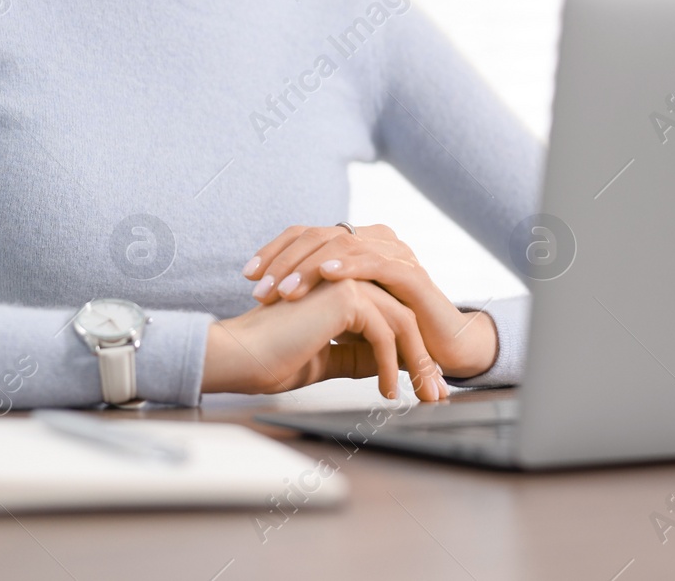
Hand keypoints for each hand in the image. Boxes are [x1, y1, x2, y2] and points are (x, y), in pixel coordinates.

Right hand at [202, 278, 447, 401]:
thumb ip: (354, 356)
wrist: (238, 356)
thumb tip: (384, 365)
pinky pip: (385, 333)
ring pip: (401, 322)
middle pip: (403, 316)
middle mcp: (347, 278)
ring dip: (417, 363)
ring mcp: (347, 282)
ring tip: (423, 396)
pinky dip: (390, 365)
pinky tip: (386, 392)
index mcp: (341, 289)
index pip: (390, 317)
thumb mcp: (325, 359)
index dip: (410, 352)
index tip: (424, 385)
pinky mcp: (345, 295)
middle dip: (423, 358)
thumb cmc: (270, 357)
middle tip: (436, 393)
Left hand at [242, 224, 498, 379]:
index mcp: (357, 243)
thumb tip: (269, 298)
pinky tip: (326, 274)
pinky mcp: (412, 274)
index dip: (275, 250)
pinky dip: (348, 265)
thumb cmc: (389, 331)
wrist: (441, 349)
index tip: (248, 275)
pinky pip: (375, 263)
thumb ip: (316, 297)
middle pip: (320, 235)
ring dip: (309, 267)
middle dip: (285, 261)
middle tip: (260, 289)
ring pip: (344, 246)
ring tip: (284, 289)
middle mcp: (376, 240)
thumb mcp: (344, 312)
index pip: (308, 234)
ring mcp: (395, 253)